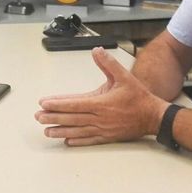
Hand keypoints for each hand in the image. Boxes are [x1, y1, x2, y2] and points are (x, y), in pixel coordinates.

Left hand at [35, 47, 168, 146]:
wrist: (153, 116)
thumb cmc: (138, 97)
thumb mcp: (124, 76)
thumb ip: (108, 64)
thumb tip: (97, 51)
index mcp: (101, 103)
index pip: (74, 104)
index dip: (58, 104)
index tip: (44, 103)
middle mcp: (99, 118)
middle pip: (72, 119)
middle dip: (53, 118)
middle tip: (38, 117)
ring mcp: (103, 129)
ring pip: (77, 131)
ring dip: (60, 131)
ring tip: (47, 131)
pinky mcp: (107, 137)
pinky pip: (88, 140)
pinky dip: (76, 141)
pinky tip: (67, 141)